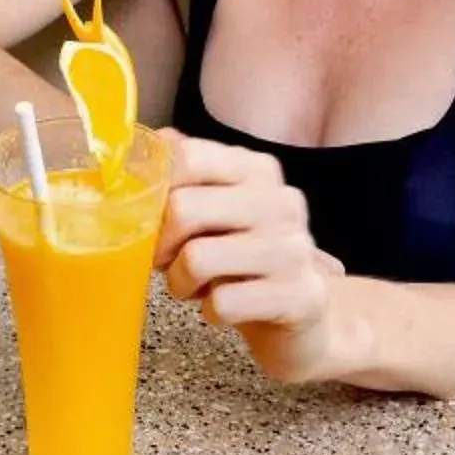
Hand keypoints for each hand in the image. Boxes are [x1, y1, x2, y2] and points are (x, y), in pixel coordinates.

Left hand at [156, 131, 347, 384]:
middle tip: (167, 261)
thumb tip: (151, 141)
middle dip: (160, 245)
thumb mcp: (218, 206)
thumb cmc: (245, 256)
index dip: (152, 193)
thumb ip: (188, 172)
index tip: (150, 219)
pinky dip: (210, 313)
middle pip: (182, 208)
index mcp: (257, 170)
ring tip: (194, 287)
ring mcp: (293, 250)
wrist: (304, 312)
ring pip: (197, 259)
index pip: (187, 157)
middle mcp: (281, 202)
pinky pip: (223, 304)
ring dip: (180, 283)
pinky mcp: (299, 297)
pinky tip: (224, 308)